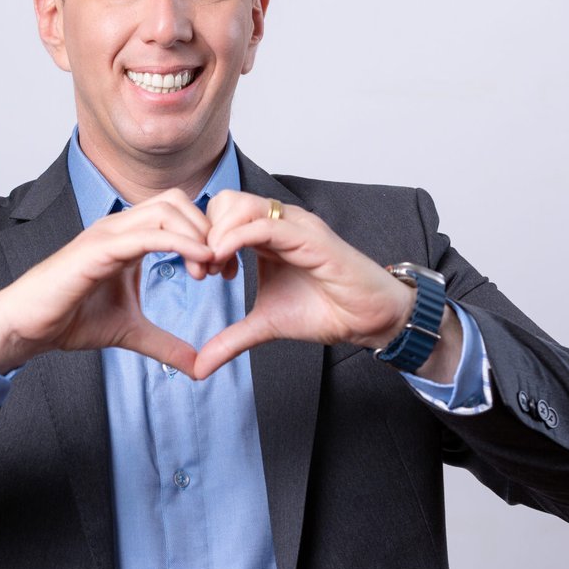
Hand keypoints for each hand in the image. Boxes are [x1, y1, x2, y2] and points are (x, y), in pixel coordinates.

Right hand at [0, 190, 225, 375]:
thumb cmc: (69, 320)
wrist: (27, 327)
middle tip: (220, 268)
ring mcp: (107, 234)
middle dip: (207, 228)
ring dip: (198, 234)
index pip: (176, 214)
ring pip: (166, 209)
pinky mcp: (99, 249)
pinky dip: (180, 243)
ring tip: (210, 269)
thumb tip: (198, 366)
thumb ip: (164, 344)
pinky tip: (199, 263)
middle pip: (177, 201)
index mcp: (126, 238)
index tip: (221, 272)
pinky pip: (148, 234)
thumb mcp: (130, 333)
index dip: (205, 236)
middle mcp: (118, 228)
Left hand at [192, 191, 459, 380]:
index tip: (199, 274)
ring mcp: (294, 226)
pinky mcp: (309, 237)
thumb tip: (199, 368)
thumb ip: (231, 340)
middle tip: (204, 272)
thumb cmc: (325, 311)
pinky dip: (235, 240)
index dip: (202, 239)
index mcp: (267, 234)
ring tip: (215, 270)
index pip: (221, 213)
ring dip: (216, 235)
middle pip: (224, 200)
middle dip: (203, 233)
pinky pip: (262, 226)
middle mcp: (279, 222)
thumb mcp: (265, 326)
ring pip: (239, 206)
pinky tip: (226, 264)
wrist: (369, 318)